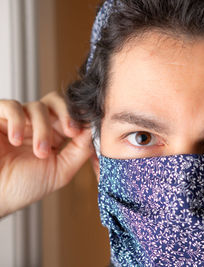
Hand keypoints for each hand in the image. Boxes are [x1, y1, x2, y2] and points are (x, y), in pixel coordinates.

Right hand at [0, 91, 93, 217]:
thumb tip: (94, 130)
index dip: (81, 118)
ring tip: (39, 152)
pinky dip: (18, 121)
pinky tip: (16, 140)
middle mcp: (37, 125)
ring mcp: (18, 120)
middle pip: (57, 101)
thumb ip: (80, 151)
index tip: (86, 129)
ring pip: (38, 106)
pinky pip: (11, 106)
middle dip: (68, 113)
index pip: (72, 115)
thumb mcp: (60, 171)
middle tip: (71, 131)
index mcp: (55, 136)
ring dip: (43, 129)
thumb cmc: (23, 187)